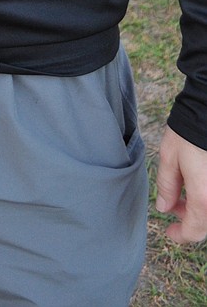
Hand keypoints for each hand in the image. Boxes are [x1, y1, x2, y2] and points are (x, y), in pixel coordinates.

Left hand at [155, 127, 206, 243]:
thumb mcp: (170, 157)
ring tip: (183, 193)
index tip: (169, 233)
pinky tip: (197, 186)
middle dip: (189, 220)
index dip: (180, 235)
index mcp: (204, 197)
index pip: (195, 231)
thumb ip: (166, 186)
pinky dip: (206, 198)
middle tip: (173, 206)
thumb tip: (164, 208)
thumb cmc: (189, 132)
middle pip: (206, 223)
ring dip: (199, 209)